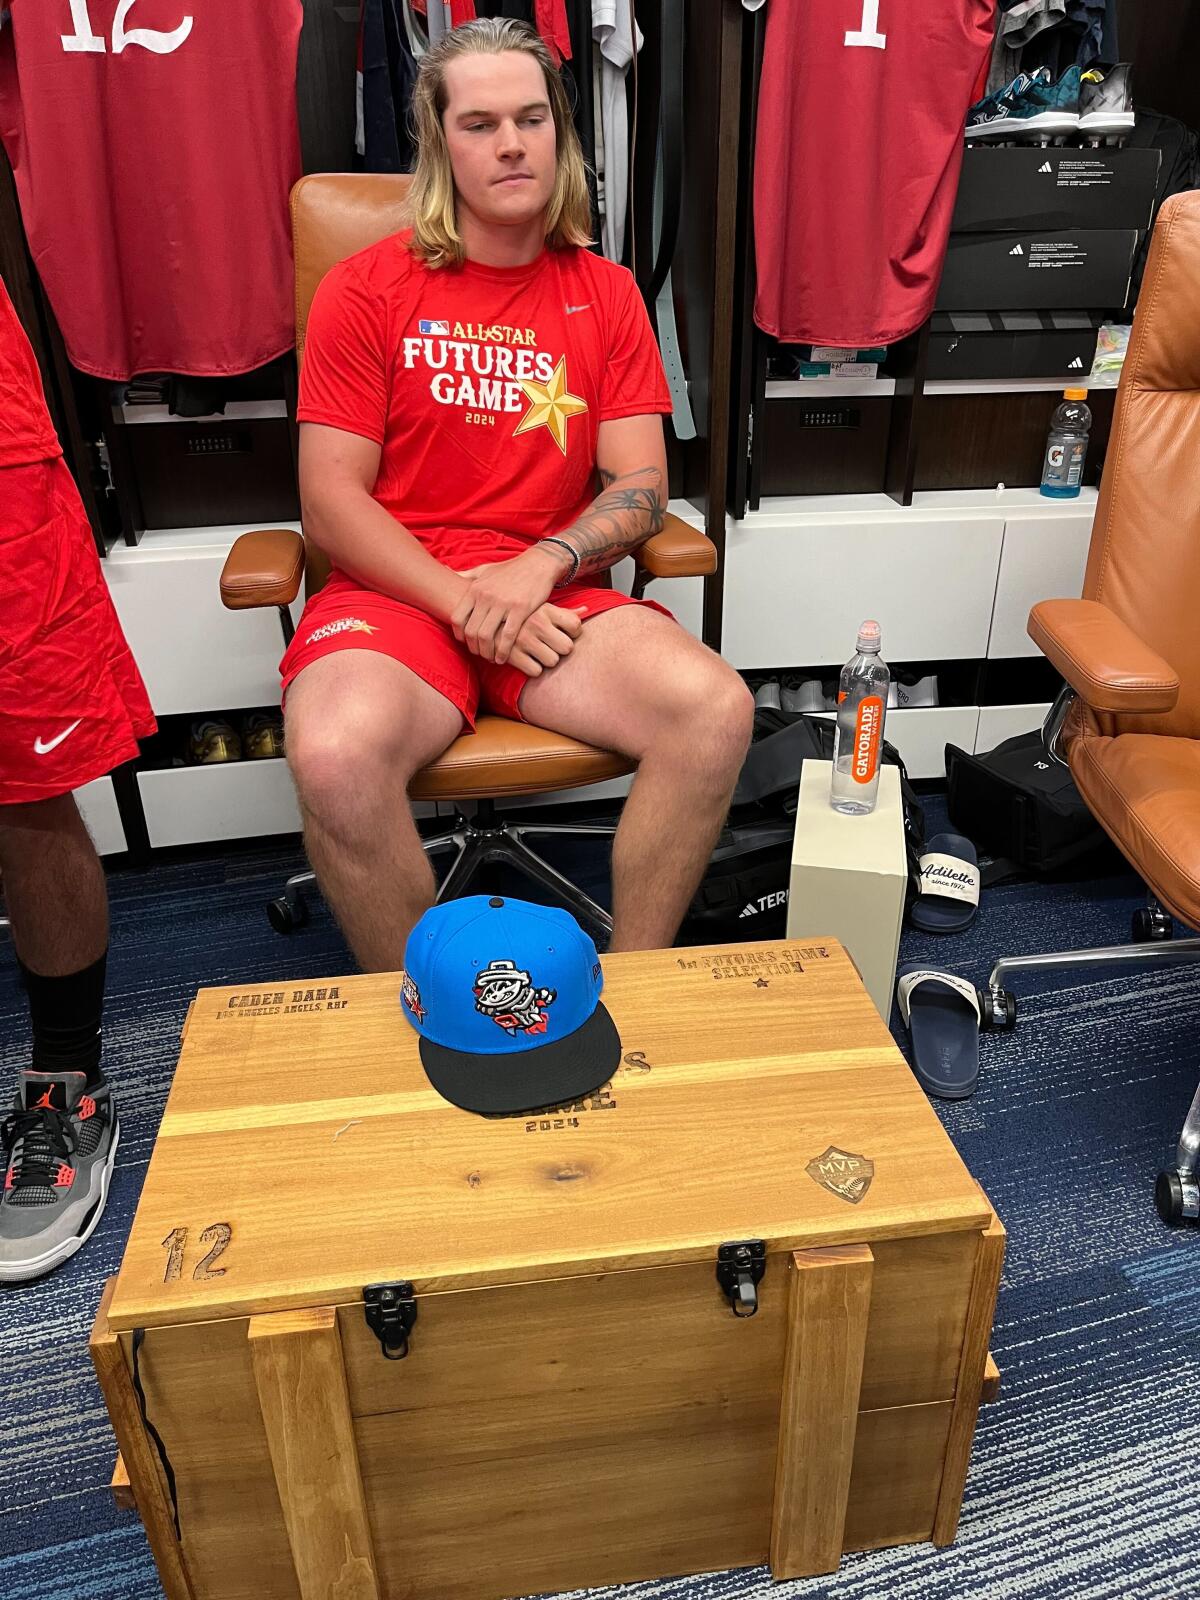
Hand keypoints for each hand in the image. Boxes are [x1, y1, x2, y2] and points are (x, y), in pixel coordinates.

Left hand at [451, 546, 567, 663]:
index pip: (457, 618)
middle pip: (471, 631)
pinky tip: (502, 658)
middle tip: (480, 654)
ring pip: (487, 636)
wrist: (538, 564)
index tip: (466, 642)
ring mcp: (503, 603)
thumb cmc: (510, 569)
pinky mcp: (520, 610)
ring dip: (487, 653)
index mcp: (475, 589)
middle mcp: (486, 596)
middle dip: (474, 648)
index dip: (459, 635)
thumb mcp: (484, 569)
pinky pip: (507, 636)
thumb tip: (445, 572)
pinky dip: (503, 651)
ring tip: (490, 658)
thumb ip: (465, 575)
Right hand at [505, 603, 586, 677]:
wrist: (489, 619)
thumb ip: (565, 613)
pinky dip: (532, 669)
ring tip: (537, 651)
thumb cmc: (524, 615)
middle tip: (550, 645)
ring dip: (547, 660)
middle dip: (560, 649)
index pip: (576, 626)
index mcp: (546, 609)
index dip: (573, 632)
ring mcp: (523, 639)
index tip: (563, 632)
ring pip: (553, 661)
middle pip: (567, 647)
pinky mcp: (511, 654)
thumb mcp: (543, 608)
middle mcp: (536, 622)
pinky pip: (536, 671)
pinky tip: (526, 659)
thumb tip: (586, 610)